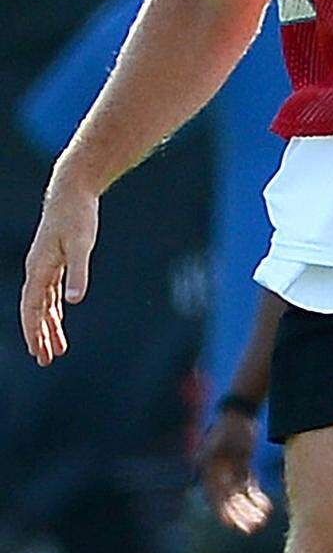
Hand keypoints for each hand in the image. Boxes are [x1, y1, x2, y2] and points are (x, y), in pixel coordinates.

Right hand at [20, 180, 99, 365]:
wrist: (72, 190)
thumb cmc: (77, 215)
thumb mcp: (81, 244)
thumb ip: (78, 272)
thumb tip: (74, 302)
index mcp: (39, 269)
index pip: (31, 308)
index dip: (33, 331)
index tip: (37, 352)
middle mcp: (37, 270)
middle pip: (34, 310)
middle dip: (39, 335)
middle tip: (46, 361)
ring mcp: (44, 265)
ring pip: (42, 303)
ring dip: (48, 325)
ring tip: (56, 349)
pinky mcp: (54, 259)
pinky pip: (50, 292)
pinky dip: (53, 308)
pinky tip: (58, 319)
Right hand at [198, 410, 272, 533]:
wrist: (242, 408)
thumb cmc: (235, 424)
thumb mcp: (232, 443)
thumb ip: (230, 468)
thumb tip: (228, 488)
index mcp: (208, 470)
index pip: (216, 499)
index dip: (224, 514)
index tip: (234, 527)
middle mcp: (216, 473)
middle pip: (228, 501)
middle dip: (239, 515)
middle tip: (252, 528)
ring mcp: (228, 471)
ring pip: (238, 497)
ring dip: (248, 509)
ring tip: (261, 520)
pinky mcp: (240, 468)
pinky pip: (246, 488)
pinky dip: (254, 497)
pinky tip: (265, 507)